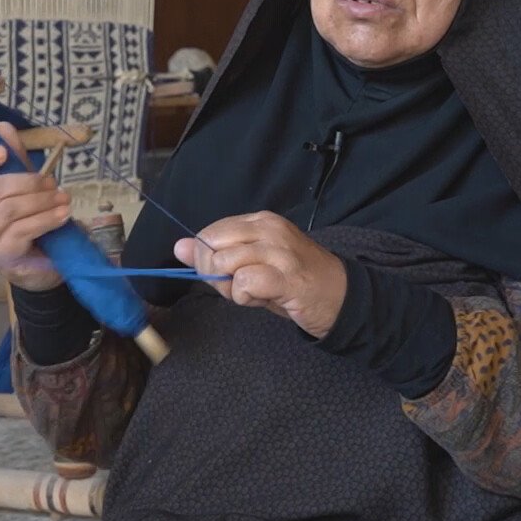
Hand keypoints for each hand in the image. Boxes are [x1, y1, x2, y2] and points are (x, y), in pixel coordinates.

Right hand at [0, 122, 68, 291]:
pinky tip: (62, 214)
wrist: (40, 263)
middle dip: (25, 181)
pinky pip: (22, 230)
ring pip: (8, 210)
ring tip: (62, 198)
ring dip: (40, 200)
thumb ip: (14, 158)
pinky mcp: (2, 254)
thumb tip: (2, 127)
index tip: (1, 151)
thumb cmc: (27, 219)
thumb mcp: (23, 184)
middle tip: (51, 182)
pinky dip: (46, 218)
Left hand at [174, 212, 346, 337]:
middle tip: (242, 286)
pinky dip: (244, 296)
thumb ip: (217, 256)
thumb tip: (179, 248)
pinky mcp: (287, 276)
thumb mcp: (252, 264)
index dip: (209, 260)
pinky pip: (244, 282)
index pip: (210, 233)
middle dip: (214, 272)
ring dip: (231, 288)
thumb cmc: (294, 282)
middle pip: (211, 245)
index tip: (230, 274)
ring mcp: (279, 251)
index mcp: (260, 221)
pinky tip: (263, 298)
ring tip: (256, 292)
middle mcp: (269, 229)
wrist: (341, 296)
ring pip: (225, 263)